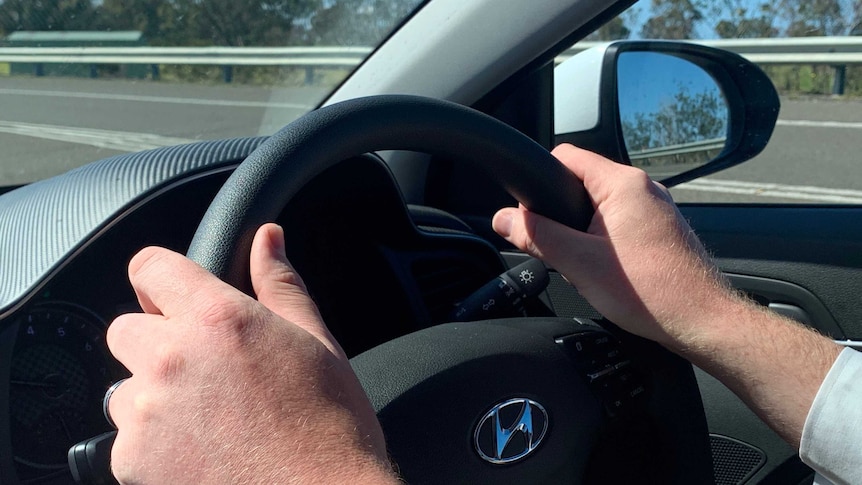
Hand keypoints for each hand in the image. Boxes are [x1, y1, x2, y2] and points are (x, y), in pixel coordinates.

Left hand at [106, 224, 395, 483]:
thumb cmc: (329, 426)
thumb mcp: (316, 341)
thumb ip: (280, 284)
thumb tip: (268, 238)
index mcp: (219, 318)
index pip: (150, 267)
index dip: (160, 279)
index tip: (171, 297)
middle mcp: (173, 359)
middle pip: (125, 329)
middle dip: (156, 342)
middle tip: (203, 371)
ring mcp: (147, 414)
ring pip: (124, 389)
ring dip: (153, 397)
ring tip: (207, 420)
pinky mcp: (132, 461)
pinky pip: (125, 440)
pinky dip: (153, 445)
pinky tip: (201, 453)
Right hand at [493, 144, 840, 447]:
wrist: (703, 323)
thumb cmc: (652, 293)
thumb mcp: (578, 263)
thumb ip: (537, 236)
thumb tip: (503, 219)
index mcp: (623, 184)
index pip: (565, 157)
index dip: (539, 182)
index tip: (530, 214)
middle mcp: (644, 188)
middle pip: (580, 184)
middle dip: (561, 215)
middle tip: (561, 250)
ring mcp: (656, 209)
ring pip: (600, 208)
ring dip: (583, 232)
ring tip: (588, 266)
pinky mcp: (661, 230)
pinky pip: (619, 224)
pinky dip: (604, 243)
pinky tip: (608, 272)